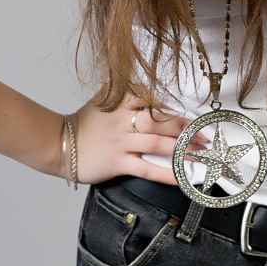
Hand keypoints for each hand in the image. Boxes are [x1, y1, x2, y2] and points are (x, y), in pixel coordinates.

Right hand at [63, 89, 210, 185]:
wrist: (60, 143)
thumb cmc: (86, 122)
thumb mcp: (105, 98)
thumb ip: (128, 90)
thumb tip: (154, 87)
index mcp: (122, 100)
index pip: (155, 97)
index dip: (177, 104)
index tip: (196, 112)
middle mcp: (124, 119)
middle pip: (163, 120)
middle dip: (188, 128)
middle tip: (206, 134)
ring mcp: (121, 141)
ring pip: (159, 143)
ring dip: (184, 149)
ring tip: (202, 153)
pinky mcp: (118, 162)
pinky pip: (147, 168)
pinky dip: (167, 173)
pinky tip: (182, 178)